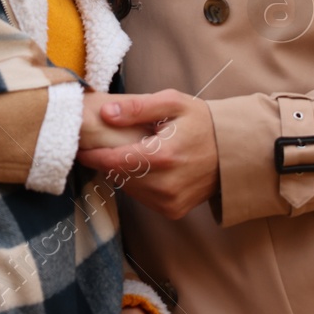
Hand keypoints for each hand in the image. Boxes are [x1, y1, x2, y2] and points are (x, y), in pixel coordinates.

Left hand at [75, 90, 218, 219]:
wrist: (233, 152)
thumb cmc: (201, 122)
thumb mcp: (172, 103)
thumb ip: (137, 107)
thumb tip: (107, 113)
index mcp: (163, 155)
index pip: (114, 161)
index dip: (93, 155)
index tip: (80, 147)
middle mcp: (165, 184)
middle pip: (118, 176)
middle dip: (108, 161)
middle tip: (103, 144)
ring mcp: (170, 201)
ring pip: (128, 188)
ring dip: (123, 172)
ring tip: (128, 153)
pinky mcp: (173, 211)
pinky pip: (142, 198)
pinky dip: (138, 184)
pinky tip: (147, 168)